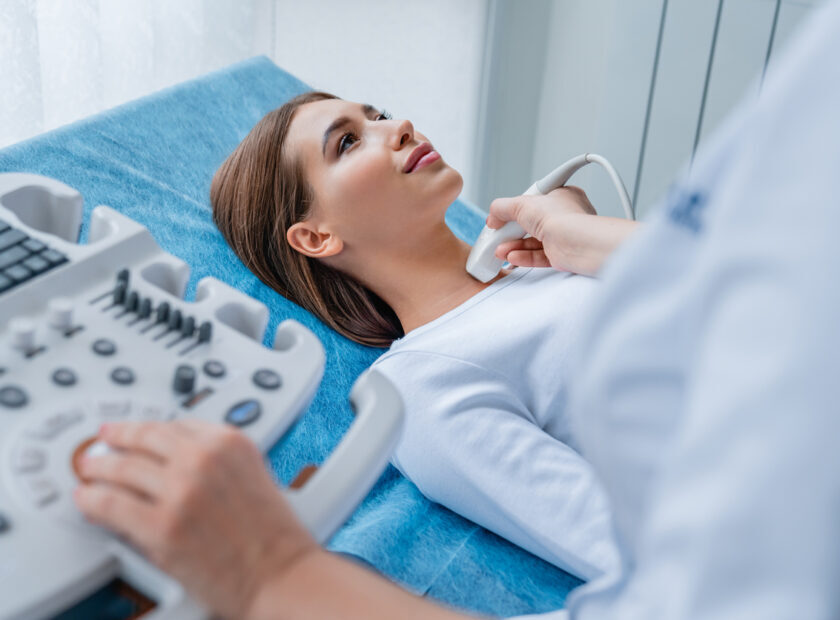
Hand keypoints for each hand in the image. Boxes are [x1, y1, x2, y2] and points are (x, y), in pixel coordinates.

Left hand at [74, 419, 316, 619]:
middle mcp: (203, 459)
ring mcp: (180, 491)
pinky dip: (92, 500)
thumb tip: (175, 460)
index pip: (176, 423)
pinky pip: (111, 505)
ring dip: (99, 466)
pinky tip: (86, 499)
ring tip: (89, 468)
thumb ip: (217, 460)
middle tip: (104, 441)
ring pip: (122, 468)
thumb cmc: (273, 535)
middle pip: (145, 438)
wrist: (281, 574)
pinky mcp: (160, 526)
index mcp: (229, 442)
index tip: (136, 432)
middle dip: (118, 438)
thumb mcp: (253, 475)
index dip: (148, 429)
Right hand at [487, 186, 596, 271]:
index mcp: (561, 196)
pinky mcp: (561, 255)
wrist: (578, 244)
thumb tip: (492, 215)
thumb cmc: (563, 218)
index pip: (533, 200)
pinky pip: (538, 256)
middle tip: (497, 235)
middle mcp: (564, 216)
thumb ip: (503, 207)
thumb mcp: (522, 204)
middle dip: (511, 231)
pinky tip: (511, 256)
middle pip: (530, 223)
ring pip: (533, 241)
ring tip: (499, 249)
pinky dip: (523, 256)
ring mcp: (563, 236)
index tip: (501, 215)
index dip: (516, 208)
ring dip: (513, 245)